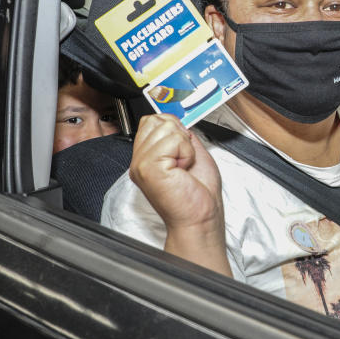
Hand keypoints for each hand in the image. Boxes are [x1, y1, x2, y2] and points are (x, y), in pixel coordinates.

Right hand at [130, 114, 229, 273]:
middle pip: (157, 120)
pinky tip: (182, 170)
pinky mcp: (149, 168)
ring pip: (166, 128)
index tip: (183, 150)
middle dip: (179, 136)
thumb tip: (177, 121)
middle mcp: (139, 160)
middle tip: (184, 161)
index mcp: (146, 157)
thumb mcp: (192, 154)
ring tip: (183, 167)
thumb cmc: (198, 195)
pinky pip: (172, 141)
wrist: (200, 218)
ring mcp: (141, 164)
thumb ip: (180, 136)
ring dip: (184, 146)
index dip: (174, 128)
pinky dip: (185, 153)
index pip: (152, 120)